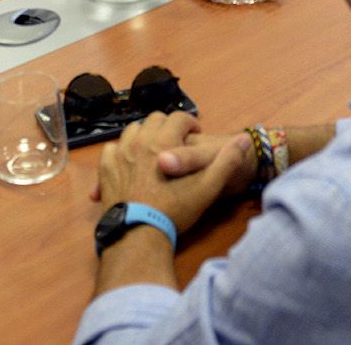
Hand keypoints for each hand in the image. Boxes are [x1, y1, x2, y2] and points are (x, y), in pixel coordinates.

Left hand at [96, 112, 251, 232]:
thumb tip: (245, 140)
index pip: (179, 117)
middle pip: (154, 119)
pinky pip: (112, 148)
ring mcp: (119, 154)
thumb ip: (227, 162)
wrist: (138, 234)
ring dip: (145, 133)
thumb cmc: (174, 210)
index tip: (196, 133)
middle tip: (178, 142)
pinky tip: (129, 161)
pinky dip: (122, 149)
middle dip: (168, 126)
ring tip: (155, 149)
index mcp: (164, 141)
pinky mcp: (105, 169)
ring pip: (132, 129)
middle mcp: (139, 141)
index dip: (191, 122)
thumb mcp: (207, 188)